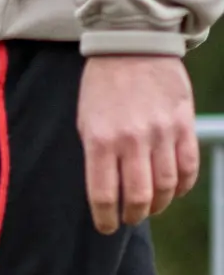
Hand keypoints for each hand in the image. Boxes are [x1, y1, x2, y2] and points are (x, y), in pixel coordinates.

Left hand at [78, 54, 197, 233]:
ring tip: (151, 207)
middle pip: (138, 196)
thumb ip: (97, 156)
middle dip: (133, 215)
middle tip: (130, 219)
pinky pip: (189, 165)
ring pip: (167, 185)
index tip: (107, 228)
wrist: (133, 46)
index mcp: (100, 141)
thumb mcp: (86, 123)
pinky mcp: (184, 123)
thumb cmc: (102, 88)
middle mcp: (132, 140)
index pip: (104, 195)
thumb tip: (108, 191)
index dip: (106, 219)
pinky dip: (183, 185)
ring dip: (159, 204)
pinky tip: (175, 190)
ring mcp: (162, 132)